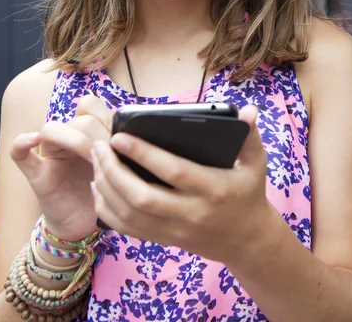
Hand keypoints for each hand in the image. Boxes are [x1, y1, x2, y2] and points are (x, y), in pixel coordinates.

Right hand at [10, 94, 112, 239]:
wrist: (85, 222)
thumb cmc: (106, 190)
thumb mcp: (120, 166)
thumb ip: (124, 145)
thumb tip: (141, 130)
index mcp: (88, 130)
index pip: (91, 105)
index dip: (108, 116)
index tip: (126, 137)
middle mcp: (67, 136)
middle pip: (80, 118)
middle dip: (100, 134)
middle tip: (114, 154)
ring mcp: (49, 153)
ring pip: (53, 129)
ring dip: (77, 141)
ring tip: (94, 160)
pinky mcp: (36, 174)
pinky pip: (19, 154)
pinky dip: (23, 143)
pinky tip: (34, 140)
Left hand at [91, 105, 273, 263]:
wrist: (247, 240)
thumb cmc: (248, 192)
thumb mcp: (256, 163)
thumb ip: (250, 135)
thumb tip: (248, 110)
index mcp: (213, 189)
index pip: (173, 172)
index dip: (144, 154)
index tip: (119, 136)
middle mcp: (192, 213)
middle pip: (142, 197)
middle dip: (114, 171)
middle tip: (98, 146)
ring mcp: (176, 230)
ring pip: (130, 215)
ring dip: (106, 188)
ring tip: (95, 161)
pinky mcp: (165, 240)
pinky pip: (129, 229)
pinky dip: (108, 210)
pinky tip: (99, 187)